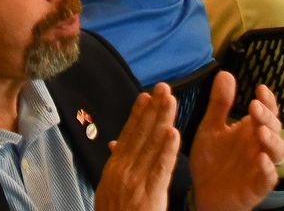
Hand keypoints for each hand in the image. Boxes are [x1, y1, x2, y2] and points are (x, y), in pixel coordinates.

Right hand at [95, 84, 177, 209]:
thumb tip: (115, 144)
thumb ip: (116, 169)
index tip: (147, 95)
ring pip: (151, 146)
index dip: (138, 115)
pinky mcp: (147, 196)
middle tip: (164, 87)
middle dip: (153, 110)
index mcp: (113, 170)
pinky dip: (166, 151)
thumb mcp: (109, 192)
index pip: (128, 136)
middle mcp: (121, 172)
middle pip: (140, 135)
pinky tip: (173, 133)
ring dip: (162, 121)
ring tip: (172, 100)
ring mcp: (133, 183)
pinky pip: (160, 170)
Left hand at [189, 72, 283, 210]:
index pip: (266, 111)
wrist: (203, 194)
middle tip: (254, 107)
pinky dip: (268, 169)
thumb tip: (226, 73)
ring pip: (278, 152)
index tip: (260, 88)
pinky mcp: (258, 186)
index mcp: (251, 130)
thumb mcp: (210, 128)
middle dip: (267, 117)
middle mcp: (260, 146)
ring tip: (260, 130)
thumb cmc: (211, 161)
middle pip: (274, 128)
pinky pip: (269, 178)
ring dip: (272, 140)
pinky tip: (261, 160)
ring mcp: (261, 166)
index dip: (268, 100)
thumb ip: (219, 104)